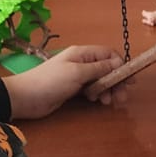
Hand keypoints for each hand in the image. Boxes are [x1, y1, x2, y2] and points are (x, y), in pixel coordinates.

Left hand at [5, 45, 127, 118]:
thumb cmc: (51, 81)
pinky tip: (98, 102)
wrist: (26, 98)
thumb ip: (99, 68)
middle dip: (116, 81)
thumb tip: (118, 63)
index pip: (108, 54)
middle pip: (106, 68)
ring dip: (108, 89)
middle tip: (122, 97)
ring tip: (110, 102)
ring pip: (100, 80)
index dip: (121, 65)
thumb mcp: (77, 73)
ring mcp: (77, 76)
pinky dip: (98, 95)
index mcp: (82, 53)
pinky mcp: (73, 89)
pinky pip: (91, 89)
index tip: (130, 80)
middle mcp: (81, 62)